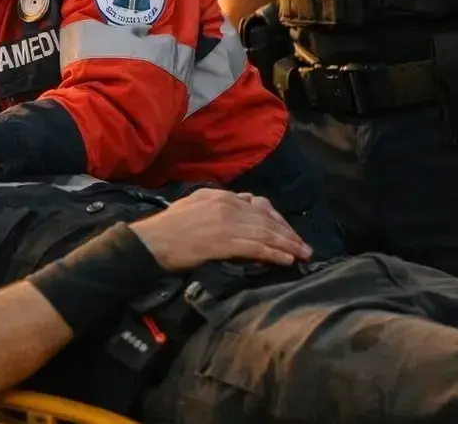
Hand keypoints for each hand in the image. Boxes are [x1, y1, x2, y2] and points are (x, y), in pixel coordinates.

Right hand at [128, 188, 312, 271]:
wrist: (153, 240)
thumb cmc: (169, 226)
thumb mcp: (194, 204)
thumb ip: (217, 203)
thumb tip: (239, 207)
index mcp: (221, 196)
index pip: (258, 205)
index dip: (277, 219)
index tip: (288, 231)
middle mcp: (228, 206)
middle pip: (267, 220)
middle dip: (288, 233)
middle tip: (304, 246)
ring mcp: (227, 224)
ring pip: (266, 233)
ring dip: (288, 245)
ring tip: (302, 254)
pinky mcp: (225, 243)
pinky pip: (257, 248)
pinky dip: (274, 254)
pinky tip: (286, 260)